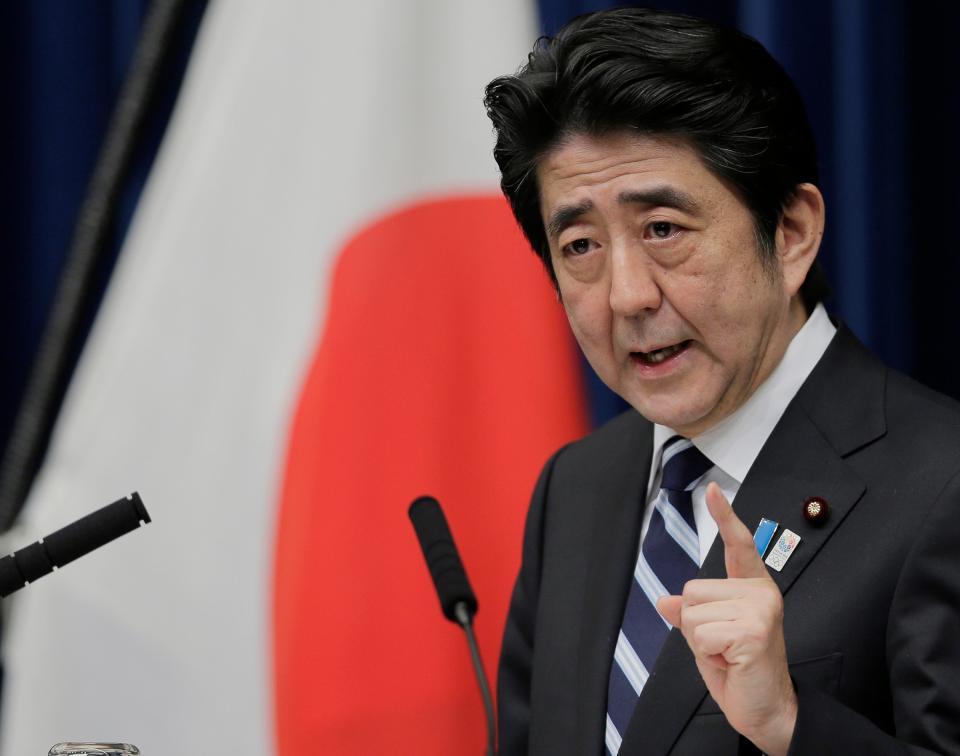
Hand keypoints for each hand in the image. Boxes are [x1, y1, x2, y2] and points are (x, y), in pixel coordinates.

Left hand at [656, 482, 796, 755]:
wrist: (767, 711)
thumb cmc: (740, 671)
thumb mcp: (708, 637)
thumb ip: (691, 613)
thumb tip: (665, 601)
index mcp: (752, 588)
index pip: (739, 545)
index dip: (726, 516)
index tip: (715, 489)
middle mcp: (760, 593)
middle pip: (691, 591)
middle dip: (695, 624)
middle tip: (723, 647)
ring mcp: (760, 610)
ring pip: (691, 612)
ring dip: (700, 640)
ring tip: (727, 655)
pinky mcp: (753, 630)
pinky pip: (699, 633)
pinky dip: (705, 654)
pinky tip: (732, 662)